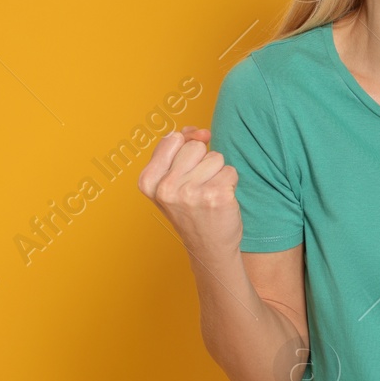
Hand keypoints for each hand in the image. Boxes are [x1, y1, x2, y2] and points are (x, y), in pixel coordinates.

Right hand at [137, 125, 242, 259]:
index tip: (187, 168)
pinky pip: (231, 171)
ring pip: (215, 157)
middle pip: (196, 147)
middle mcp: (166, 187)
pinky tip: (220, 201)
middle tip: (197, 188)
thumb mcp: (170, 181)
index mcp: (148, 181)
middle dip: (202, 163)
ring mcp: (191, 193)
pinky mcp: (217, 196)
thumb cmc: (191, 211)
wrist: (208, 248)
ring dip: (217, 174)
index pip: (173, 138)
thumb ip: (178, 149)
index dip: (186, 145)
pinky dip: (230, 183)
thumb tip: (201, 132)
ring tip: (208, 195)